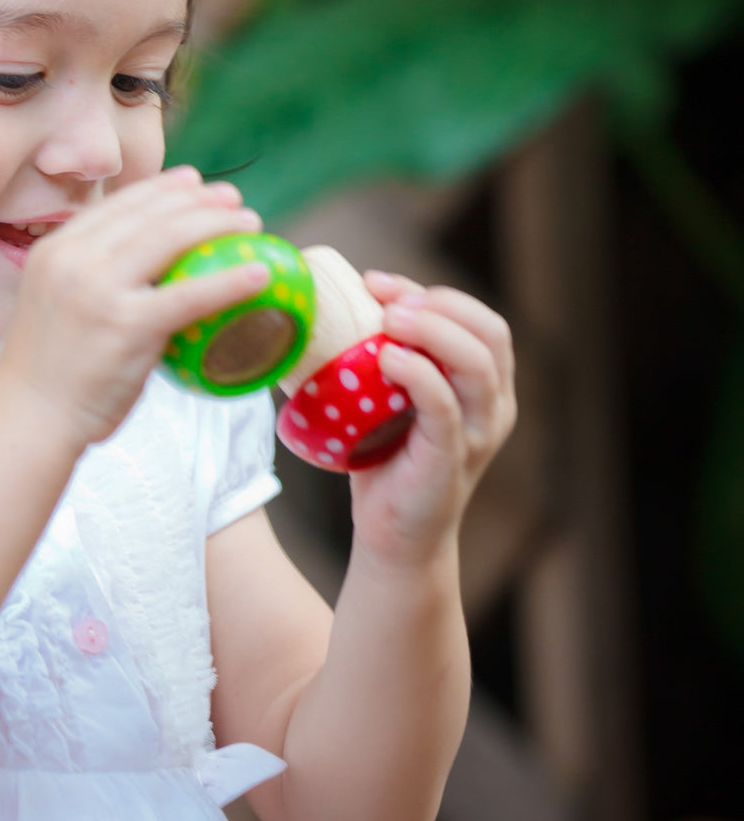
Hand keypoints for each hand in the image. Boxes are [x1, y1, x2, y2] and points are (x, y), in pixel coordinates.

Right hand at [0, 167, 267, 446]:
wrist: (27, 420)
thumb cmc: (46, 378)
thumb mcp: (54, 308)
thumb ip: (89, 284)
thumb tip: (142, 276)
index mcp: (55, 251)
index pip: (116, 205)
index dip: (160, 188)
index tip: (193, 182)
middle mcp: (74, 260)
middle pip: (149, 214)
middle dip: (198, 199)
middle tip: (233, 199)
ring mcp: (98, 290)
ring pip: (171, 239)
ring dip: (219, 225)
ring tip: (251, 225)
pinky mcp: (126, 325)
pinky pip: (190, 294)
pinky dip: (230, 280)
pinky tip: (258, 274)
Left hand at [347, 272, 516, 565]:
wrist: (392, 537)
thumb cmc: (384, 460)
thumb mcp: (389, 398)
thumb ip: (380, 357)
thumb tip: (328, 306)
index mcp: (485, 386)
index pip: (480, 320)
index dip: (435, 293)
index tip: (378, 283)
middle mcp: (493, 405)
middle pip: (490, 332)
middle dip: (438, 302)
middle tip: (384, 298)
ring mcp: (477, 433)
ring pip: (478, 363)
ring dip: (432, 329)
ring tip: (387, 320)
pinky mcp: (451, 458)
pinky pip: (444, 405)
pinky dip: (418, 374)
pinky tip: (386, 358)